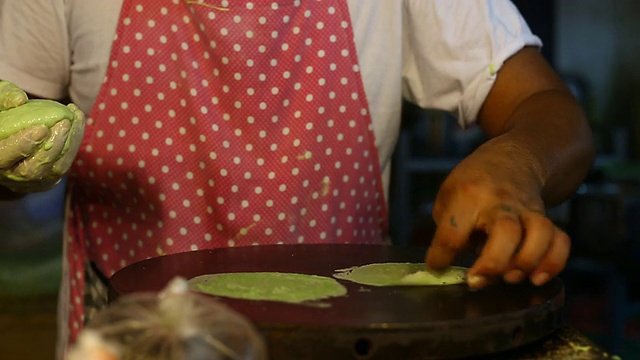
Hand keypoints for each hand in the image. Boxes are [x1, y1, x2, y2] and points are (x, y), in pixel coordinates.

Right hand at [0, 81, 84, 192]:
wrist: (13, 131)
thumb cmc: (1, 112)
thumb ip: (3, 97)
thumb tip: (20, 99)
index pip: (3, 157)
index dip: (23, 144)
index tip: (42, 128)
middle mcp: (9, 174)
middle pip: (31, 170)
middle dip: (52, 146)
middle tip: (65, 122)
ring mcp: (30, 181)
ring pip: (53, 169)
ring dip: (69, 143)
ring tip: (74, 117)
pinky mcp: (47, 179)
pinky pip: (64, 165)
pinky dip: (74, 143)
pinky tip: (77, 121)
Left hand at [425, 139, 569, 288]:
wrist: (513, 158)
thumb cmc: (472, 184)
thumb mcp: (448, 196)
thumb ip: (448, 228)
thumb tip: (450, 265)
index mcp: (469, 195)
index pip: (454, 231)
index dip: (442, 255)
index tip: (437, 267)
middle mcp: (501, 202)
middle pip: (506, 232)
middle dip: (493, 263)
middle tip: (477, 280)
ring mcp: (527, 209)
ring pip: (540, 234)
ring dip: (527, 262)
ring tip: (509, 278)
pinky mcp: (546, 218)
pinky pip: (560, 240)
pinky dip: (553, 263)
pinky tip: (537, 278)